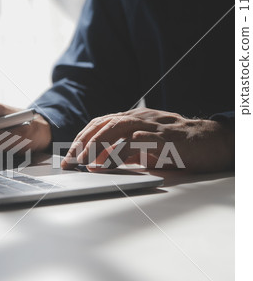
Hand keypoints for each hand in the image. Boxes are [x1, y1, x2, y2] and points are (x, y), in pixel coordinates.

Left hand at [61, 108, 233, 172]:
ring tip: (84, 160)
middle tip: (71, 160)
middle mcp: (141, 117)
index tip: (69, 156)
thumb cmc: (179, 145)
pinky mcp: (165, 138)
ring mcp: (153, 126)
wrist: (211, 141)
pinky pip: (138, 142)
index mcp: (135, 118)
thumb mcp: (148, 148)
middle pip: (105, 123)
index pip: (101, 123)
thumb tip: (103, 161)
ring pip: (118, 128)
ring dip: (97, 144)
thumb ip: (127, 152)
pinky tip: (107, 162)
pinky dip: (119, 151)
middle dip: (84, 141)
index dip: (82, 138)